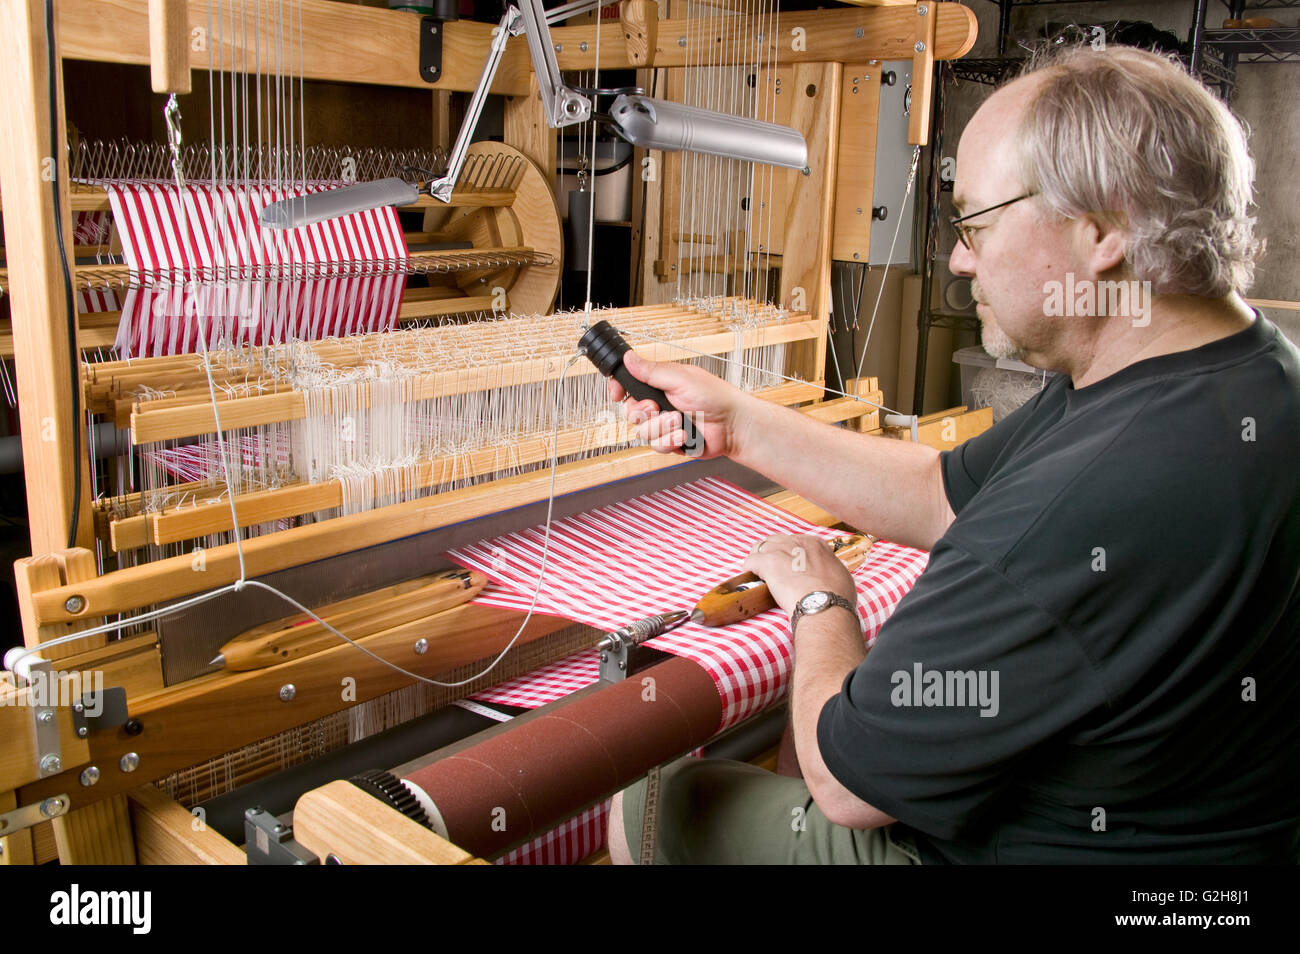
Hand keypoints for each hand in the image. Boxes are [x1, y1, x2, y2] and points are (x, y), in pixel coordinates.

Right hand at [609, 350, 749, 459]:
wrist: (733, 426)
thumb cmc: (716, 397)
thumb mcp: (680, 378)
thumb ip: (651, 371)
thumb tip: (629, 358)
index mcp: (661, 383)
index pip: (629, 384)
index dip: (619, 388)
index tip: (616, 393)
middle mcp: (661, 403)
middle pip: (631, 411)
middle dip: (644, 412)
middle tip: (658, 408)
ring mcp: (665, 424)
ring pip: (642, 432)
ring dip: (662, 428)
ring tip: (680, 421)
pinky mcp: (671, 442)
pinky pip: (656, 446)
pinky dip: (670, 441)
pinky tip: (684, 435)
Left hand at [741, 534, 856, 615]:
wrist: (824, 604)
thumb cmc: (836, 596)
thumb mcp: (840, 576)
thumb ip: (829, 571)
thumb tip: (829, 576)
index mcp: (816, 544)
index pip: (797, 542)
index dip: (791, 554)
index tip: (790, 564)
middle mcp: (798, 542)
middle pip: (777, 541)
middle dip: (773, 553)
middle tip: (772, 569)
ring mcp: (781, 550)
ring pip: (761, 547)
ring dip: (759, 558)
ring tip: (758, 571)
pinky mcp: (767, 562)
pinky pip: (750, 561)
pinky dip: (749, 569)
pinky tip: (749, 576)